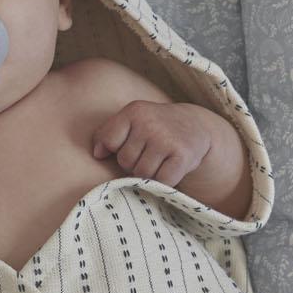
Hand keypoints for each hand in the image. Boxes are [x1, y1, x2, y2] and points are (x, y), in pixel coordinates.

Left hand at [91, 100, 211, 186]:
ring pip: (142, 174)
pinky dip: (163, 181)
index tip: (128, 145)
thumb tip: (97, 153)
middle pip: (125, 161)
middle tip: (148, 154)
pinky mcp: (183, 156)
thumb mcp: (131, 120)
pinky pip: (161, 181)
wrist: (195, 126)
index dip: (117, 150)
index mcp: (134, 111)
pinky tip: (169, 168)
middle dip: (133, 163)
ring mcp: (167, 140)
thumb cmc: (154, 127)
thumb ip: (108, 133)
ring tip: (158, 161)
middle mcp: (150, 123)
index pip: (109, 142)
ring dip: (148, 174)